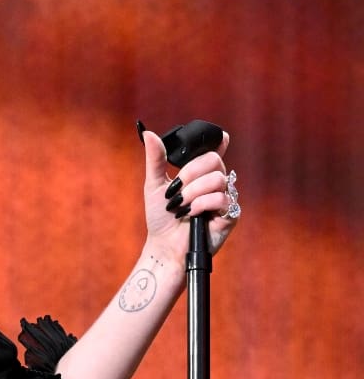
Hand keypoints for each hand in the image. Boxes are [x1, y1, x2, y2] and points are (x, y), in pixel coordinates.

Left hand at [140, 128, 239, 262]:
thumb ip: (155, 159)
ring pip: (217, 179)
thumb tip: (148, 133)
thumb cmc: (161, 217)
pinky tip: (192, 213)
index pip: (213, 151)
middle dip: (190, 173)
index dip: (219, 141)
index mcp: (200, 174)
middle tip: (176, 189)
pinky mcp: (230, 215)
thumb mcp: (154, 185)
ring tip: (181, 205)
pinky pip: (222, 198)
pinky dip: (202, 204)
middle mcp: (215, 183)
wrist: (164, 244)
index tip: (222, 137)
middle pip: (214, 160)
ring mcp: (225, 198)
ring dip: (193, 192)